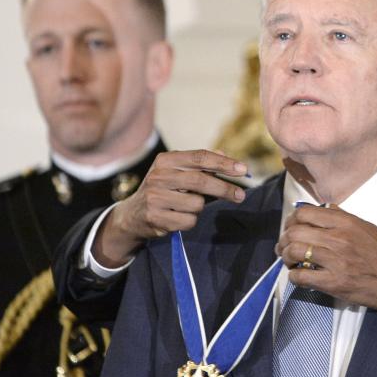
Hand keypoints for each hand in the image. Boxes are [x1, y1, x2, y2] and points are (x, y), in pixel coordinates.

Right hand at [94, 150, 246, 265]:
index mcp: (165, 160)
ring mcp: (155, 197)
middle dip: (224, 189)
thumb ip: (200, 164)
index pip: (200, 157)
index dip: (223, 163)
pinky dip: (190, 221)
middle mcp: (158, 176)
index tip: (243, 170)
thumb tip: (225, 155)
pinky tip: (177, 217)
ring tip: (186, 207)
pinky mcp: (155, 217)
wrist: (132, 215)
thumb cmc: (163, 190)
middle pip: (201, 180)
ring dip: (199, 208)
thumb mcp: (177, 172)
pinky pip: (189, 221)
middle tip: (241, 196)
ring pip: (197, 204)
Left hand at [276, 205, 376, 322]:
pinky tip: (301, 277)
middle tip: (285, 248)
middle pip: (294, 232)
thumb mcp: (367, 227)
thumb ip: (343, 218)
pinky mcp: (335, 283)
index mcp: (346, 222)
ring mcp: (337, 261)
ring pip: (293, 252)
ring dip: (286, 258)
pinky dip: (294, 276)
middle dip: (284, 240)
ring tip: (291, 262)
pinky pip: (301, 276)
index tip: (291, 229)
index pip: (304, 213)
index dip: (292, 221)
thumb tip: (325, 208)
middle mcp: (339, 238)